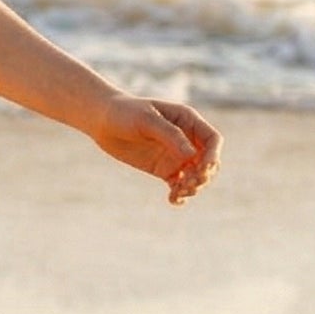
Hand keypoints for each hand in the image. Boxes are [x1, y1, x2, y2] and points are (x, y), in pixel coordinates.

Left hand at [89, 95, 221, 204]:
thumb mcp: (147, 120)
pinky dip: (180, 194)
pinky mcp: (164, 169)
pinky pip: (179, 185)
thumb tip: (192, 155)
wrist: (102, 121)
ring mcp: (176, 155)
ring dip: (194, 187)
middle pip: (209, 162)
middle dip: (204, 175)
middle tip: (188, 184)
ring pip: (196, 176)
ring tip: (179, 193)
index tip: (202, 169)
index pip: (212, 140)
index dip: (213, 156)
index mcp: (188, 121)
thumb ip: (170, 135)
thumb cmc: (125, 113)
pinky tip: (173, 200)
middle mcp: (186, 139)